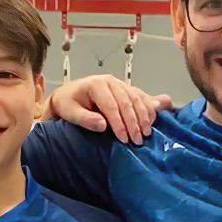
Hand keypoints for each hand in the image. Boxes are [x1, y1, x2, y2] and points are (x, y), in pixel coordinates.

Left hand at [49, 74, 171, 143]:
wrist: (70, 95)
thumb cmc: (69, 104)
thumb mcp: (70, 112)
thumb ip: (85, 119)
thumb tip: (102, 125)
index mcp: (96, 84)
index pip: (111, 105)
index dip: (119, 123)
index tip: (123, 139)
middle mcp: (111, 81)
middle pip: (127, 102)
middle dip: (134, 123)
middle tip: (137, 140)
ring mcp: (121, 84)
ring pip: (137, 98)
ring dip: (144, 116)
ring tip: (146, 133)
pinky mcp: (127, 89)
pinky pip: (142, 97)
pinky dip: (149, 108)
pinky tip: (153, 120)